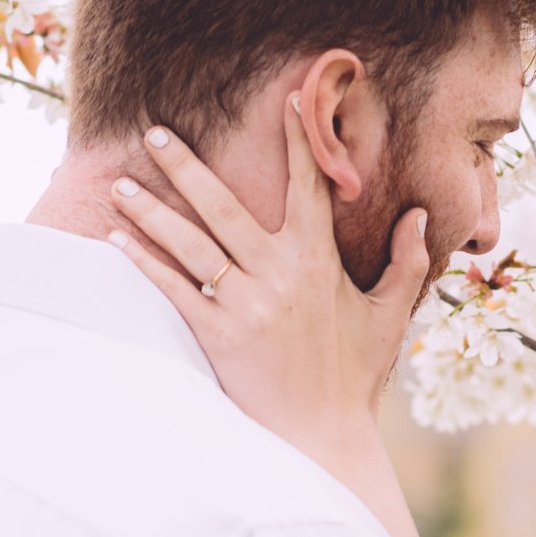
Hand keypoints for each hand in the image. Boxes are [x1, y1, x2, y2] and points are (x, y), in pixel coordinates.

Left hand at [105, 98, 431, 468]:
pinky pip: (174, 292)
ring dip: (151, 212)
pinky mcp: (219, 336)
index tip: (287, 99)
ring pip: (190, 245)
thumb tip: (418, 215)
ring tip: (120, 185)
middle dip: (185, 166)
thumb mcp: (388, 316)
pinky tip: (118, 241)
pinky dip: (145, 264)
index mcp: (319, 261)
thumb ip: (407, 262)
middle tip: (154, 131)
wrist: (323, 438)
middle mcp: (279, 275)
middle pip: (223, 206)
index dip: (299, 140)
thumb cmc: (354, 377)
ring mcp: (246, 305)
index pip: (308, 186)